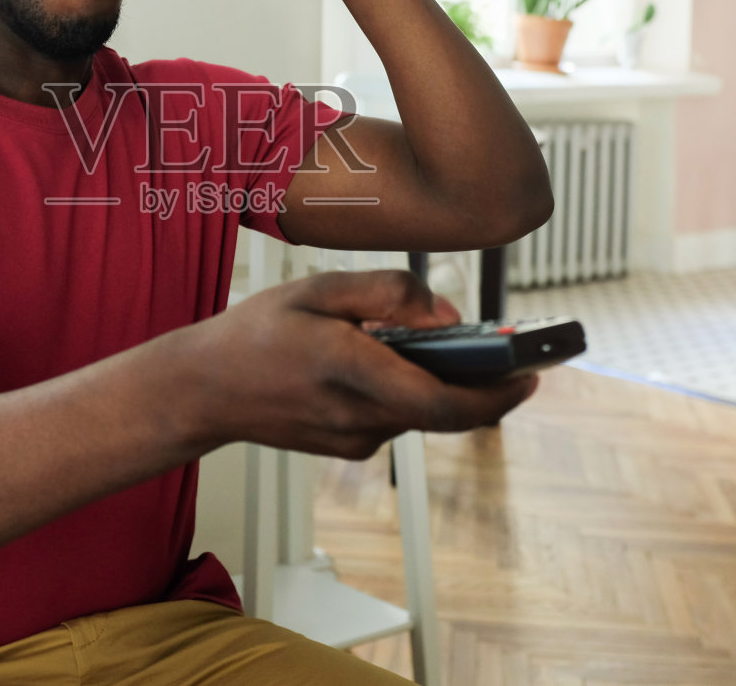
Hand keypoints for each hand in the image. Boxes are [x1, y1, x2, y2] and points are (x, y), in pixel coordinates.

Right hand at [178, 270, 539, 459]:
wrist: (203, 390)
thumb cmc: (255, 334)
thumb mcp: (318, 289)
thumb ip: (388, 293)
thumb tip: (447, 317)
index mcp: (349, 370)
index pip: (443, 402)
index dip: (497, 395)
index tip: (532, 375)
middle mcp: (356, 415)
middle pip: (446, 413)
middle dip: (486, 388)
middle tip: (515, 360)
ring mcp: (353, 439)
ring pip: (421, 413)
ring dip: (440, 383)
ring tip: (440, 344)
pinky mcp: (349, 446)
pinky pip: (397, 417)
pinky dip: (408, 390)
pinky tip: (390, 361)